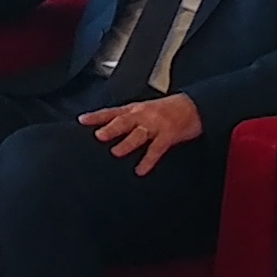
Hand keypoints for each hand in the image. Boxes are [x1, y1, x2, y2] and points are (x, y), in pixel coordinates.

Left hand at [81, 90, 202, 171]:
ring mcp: (156, 125)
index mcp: (134, 109)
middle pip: (124, 121)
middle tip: (99, 136)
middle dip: (111, 128)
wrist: (194, 106)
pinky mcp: (169, 135)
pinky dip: (148, 161)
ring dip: (127, 143)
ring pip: (139, 134)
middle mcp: (143, 115)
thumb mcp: (144, 109)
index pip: (112, 112)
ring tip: (116, 152)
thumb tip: (107, 129)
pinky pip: (156, 149)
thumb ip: (127, 119)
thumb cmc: (167, 109)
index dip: (96, 116)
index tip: (82, 120)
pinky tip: (140, 170)